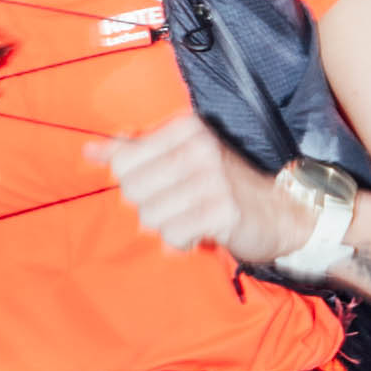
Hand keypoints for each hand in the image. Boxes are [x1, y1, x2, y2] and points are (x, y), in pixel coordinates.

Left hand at [95, 112, 301, 262]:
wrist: (281, 212)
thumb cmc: (220, 186)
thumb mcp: (180, 156)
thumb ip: (134, 151)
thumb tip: (89, 151)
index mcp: (186, 129)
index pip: (124, 161)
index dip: (133, 182)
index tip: (159, 185)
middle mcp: (200, 148)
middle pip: (132, 190)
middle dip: (150, 206)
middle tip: (178, 205)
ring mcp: (213, 179)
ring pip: (150, 216)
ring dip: (166, 226)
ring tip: (191, 217)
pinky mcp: (223, 211)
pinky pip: (173, 235)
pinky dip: (181, 241)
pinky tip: (200, 233)